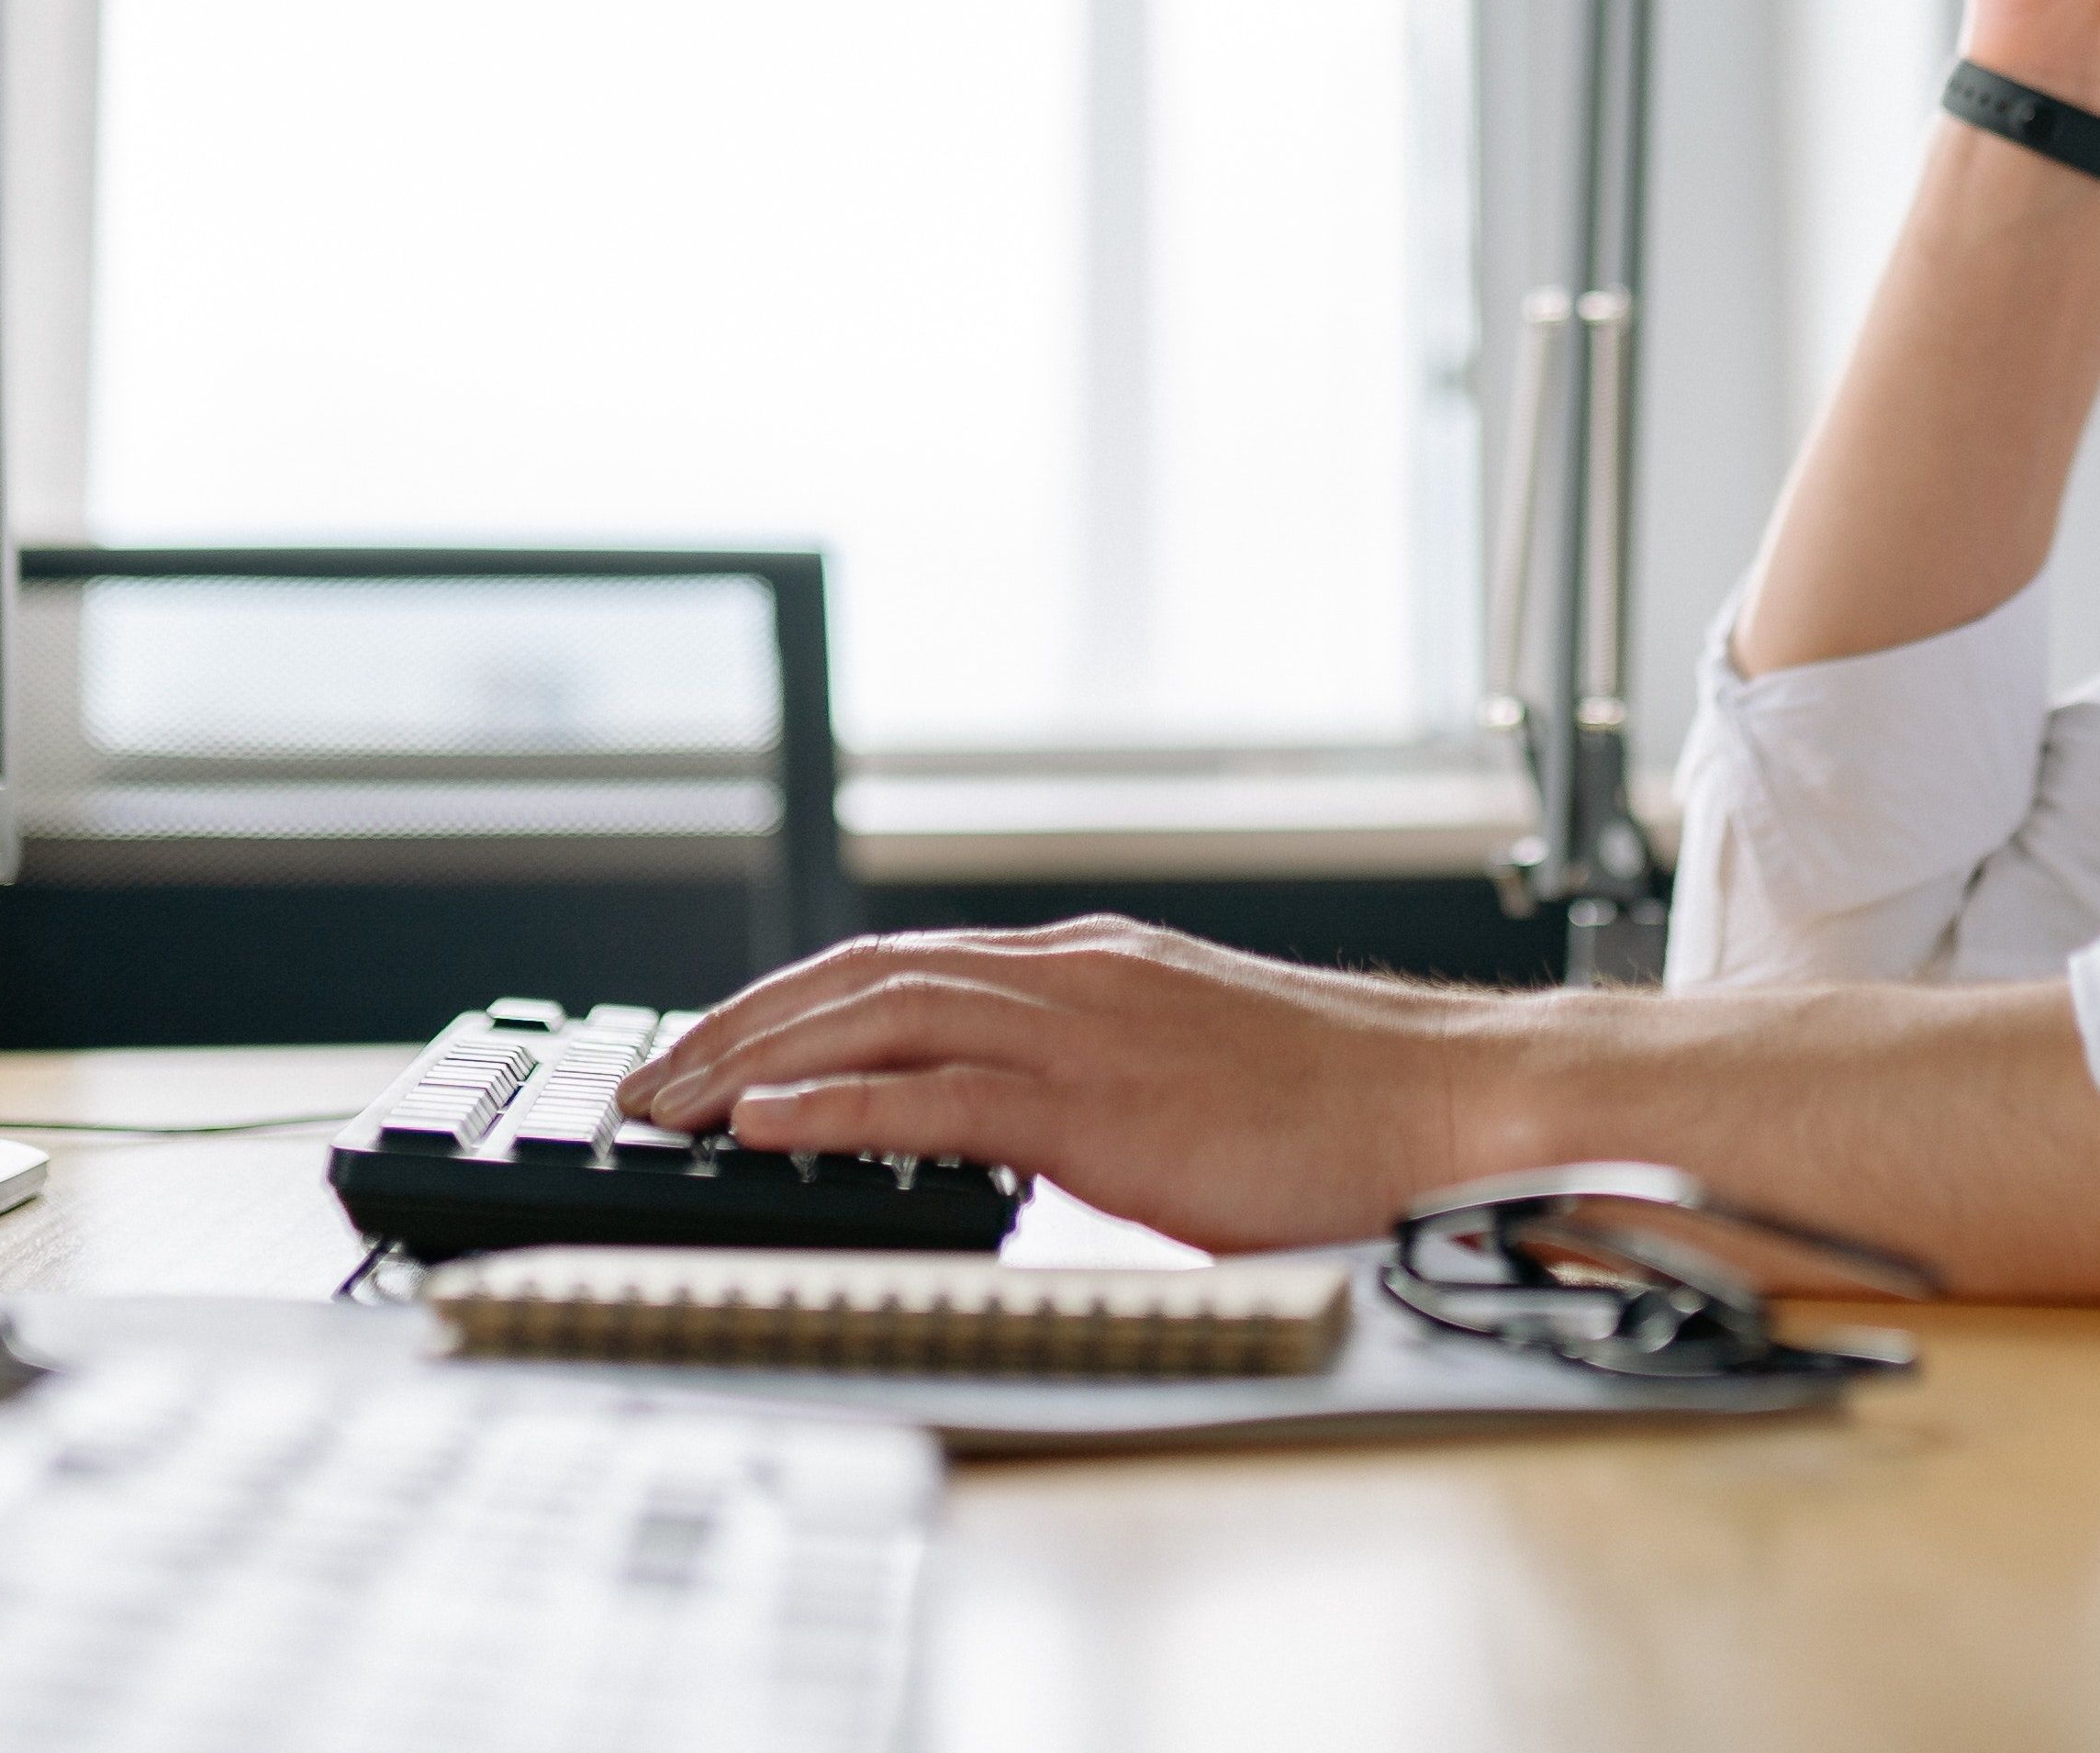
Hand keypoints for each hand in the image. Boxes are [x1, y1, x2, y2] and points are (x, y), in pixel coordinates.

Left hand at [617, 918, 1518, 1253]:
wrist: (1450, 1105)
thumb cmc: (1344, 1113)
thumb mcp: (1192, 1076)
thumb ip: (1099, 1086)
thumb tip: (1021, 1135)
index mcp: (1093, 964)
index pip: (903, 964)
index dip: (793, 1002)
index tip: (718, 1049)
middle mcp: (1072, 973)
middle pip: (862, 975)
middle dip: (740, 1024)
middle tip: (650, 1083)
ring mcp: (1084, 1028)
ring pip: (877, 1017)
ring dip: (756, 1060)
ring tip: (672, 1107)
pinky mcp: (1100, 1102)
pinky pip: (937, 1096)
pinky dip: (836, 1104)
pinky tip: (766, 1126)